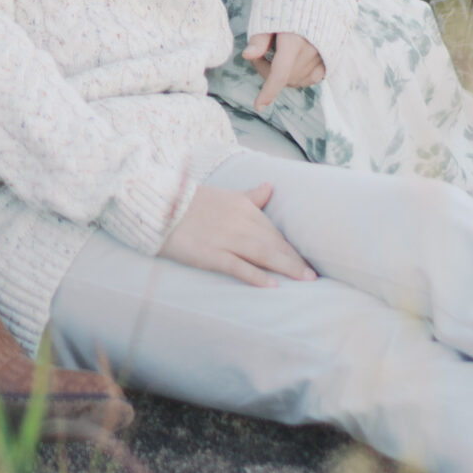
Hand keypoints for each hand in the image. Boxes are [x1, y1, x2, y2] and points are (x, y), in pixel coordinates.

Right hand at [159, 180, 316, 286]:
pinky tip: (272, 285)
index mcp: (242, 206)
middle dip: (294, 260)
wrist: (158, 206)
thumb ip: (249, 196)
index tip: (306, 261)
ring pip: (263, 254)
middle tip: (313, 276)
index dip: (291, 247)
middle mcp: (238, 221)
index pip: (273, 230)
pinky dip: (256, 275)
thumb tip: (270, 187)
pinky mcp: (210, 254)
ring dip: (286, 267)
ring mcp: (225, 238)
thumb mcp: (224, 195)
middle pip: (273, 243)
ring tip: (304, 280)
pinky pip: (238, 266)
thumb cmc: (190, 202)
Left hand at [244, 29, 325, 107]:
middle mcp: (311, 50)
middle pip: (286, 77)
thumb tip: (247, 56)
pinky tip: (292, 64)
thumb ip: (259, 38)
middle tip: (258, 55)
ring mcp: (323, 54)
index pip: (279, 74)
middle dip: (267, 72)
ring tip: (275, 54)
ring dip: (284, 75)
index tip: (257, 106)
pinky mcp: (331, 55)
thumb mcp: (267, 15)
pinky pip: (314, 77)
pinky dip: (300, 76)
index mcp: (294, 40)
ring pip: (299, 79)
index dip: (267, 92)